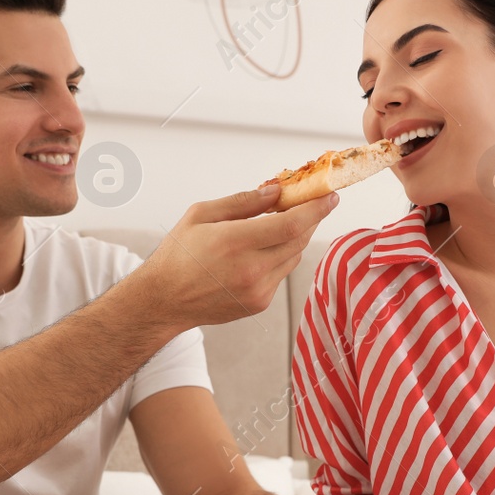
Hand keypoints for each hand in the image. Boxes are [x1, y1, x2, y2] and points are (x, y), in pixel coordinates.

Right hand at [137, 183, 336, 326]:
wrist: (164, 300)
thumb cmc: (179, 254)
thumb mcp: (202, 215)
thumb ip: (242, 202)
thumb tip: (275, 191)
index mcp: (235, 242)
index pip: (291, 224)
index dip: (316, 209)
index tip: (330, 196)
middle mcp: (251, 270)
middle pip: (299, 239)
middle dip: (308, 219)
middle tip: (309, 202)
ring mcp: (258, 290)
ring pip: (293, 257)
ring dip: (293, 238)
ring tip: (276, 225)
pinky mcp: (260, 303)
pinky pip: (281, 274)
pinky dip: (278, 258)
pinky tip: (258, 252)